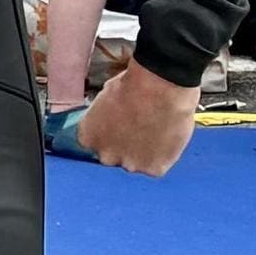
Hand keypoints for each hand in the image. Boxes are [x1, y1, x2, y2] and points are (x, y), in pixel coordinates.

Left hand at [74, 63, 199, 175]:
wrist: (160, 89)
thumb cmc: (134, 86)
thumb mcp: (105, 98)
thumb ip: (104, 118)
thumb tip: (110, 120)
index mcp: (87, 137)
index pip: (96, 143)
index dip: (112, 134)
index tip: (123, 126)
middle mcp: (104, 155)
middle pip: (114, 156)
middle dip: (126, 146)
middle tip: (142, 129)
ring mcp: (129, 164)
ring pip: (137, 162)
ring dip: (145, 152)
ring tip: (158, 129)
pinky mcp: (152, 169)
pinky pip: (158, 165)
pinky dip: (164, 155)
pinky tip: (168, 137)